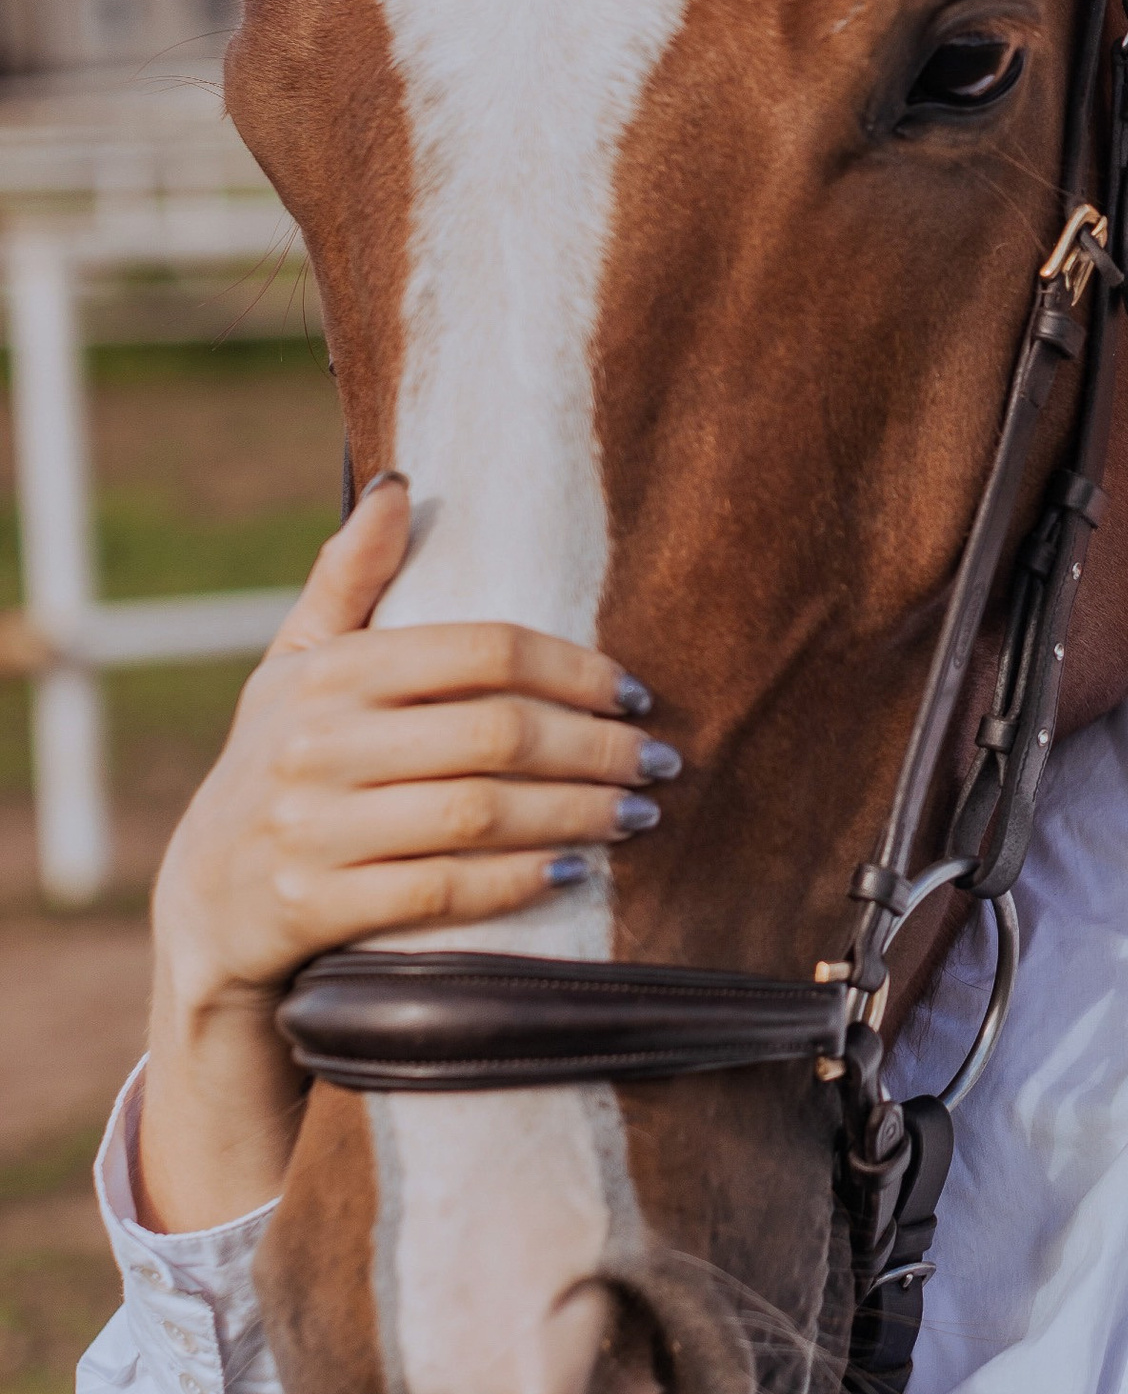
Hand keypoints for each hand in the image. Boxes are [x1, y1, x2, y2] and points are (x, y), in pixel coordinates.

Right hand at [132, 477, 676, 1232]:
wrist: (202, 909)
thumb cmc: (276, 766)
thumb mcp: (294, 668)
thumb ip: (349, 579)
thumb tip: (399, 484)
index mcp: (328, 674)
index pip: (483, 650)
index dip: (574, 669)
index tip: (633, 692)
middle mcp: (315, 744)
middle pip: (497, 733)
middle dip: (597, 747)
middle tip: (660, 760)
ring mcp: (311, 829)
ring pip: (481, 812)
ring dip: (577, 814)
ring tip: (638, 813)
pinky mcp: (314, 909)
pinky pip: (443, 890)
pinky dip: (518, 880)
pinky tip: (571, 872)